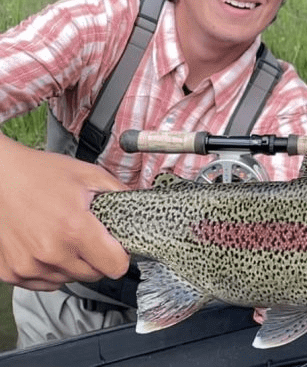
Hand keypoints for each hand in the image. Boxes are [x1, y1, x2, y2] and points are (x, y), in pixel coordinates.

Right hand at [0, 134, 129, 290]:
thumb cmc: (41, 174)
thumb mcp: (90, 175)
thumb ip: (120, 194)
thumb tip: (142, 207)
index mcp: (75, 230)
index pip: (115, 267)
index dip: (121, 256)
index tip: (117, 247)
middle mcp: (51, 253)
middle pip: (94, 275)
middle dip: (97, 258)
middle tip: (88, 235)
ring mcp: (29, 266)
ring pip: (69, 280)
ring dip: (73, 264)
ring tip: (63, 236)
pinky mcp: (12, 273)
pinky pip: (44, 283)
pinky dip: (50, 270)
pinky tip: (47, 246)